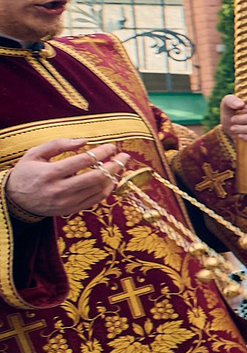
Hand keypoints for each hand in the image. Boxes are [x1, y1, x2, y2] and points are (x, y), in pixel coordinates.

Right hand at [3, 137, 135, 219]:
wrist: (15, 200)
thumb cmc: (26, 172)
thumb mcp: (35, 154)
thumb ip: (58, 145)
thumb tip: (84, 141)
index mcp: (50, 173)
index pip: (83, 161)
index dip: (102, 152)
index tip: (112, 146)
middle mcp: (59, 190)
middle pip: (96, 177)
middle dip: (114, 165)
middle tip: (124, 156)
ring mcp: (66, 202)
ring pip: (99, 190)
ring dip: (113, 176)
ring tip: (119, 165)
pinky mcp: (71, 210)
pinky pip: (95, 200)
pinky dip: (107, 189)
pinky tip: (111, 179)